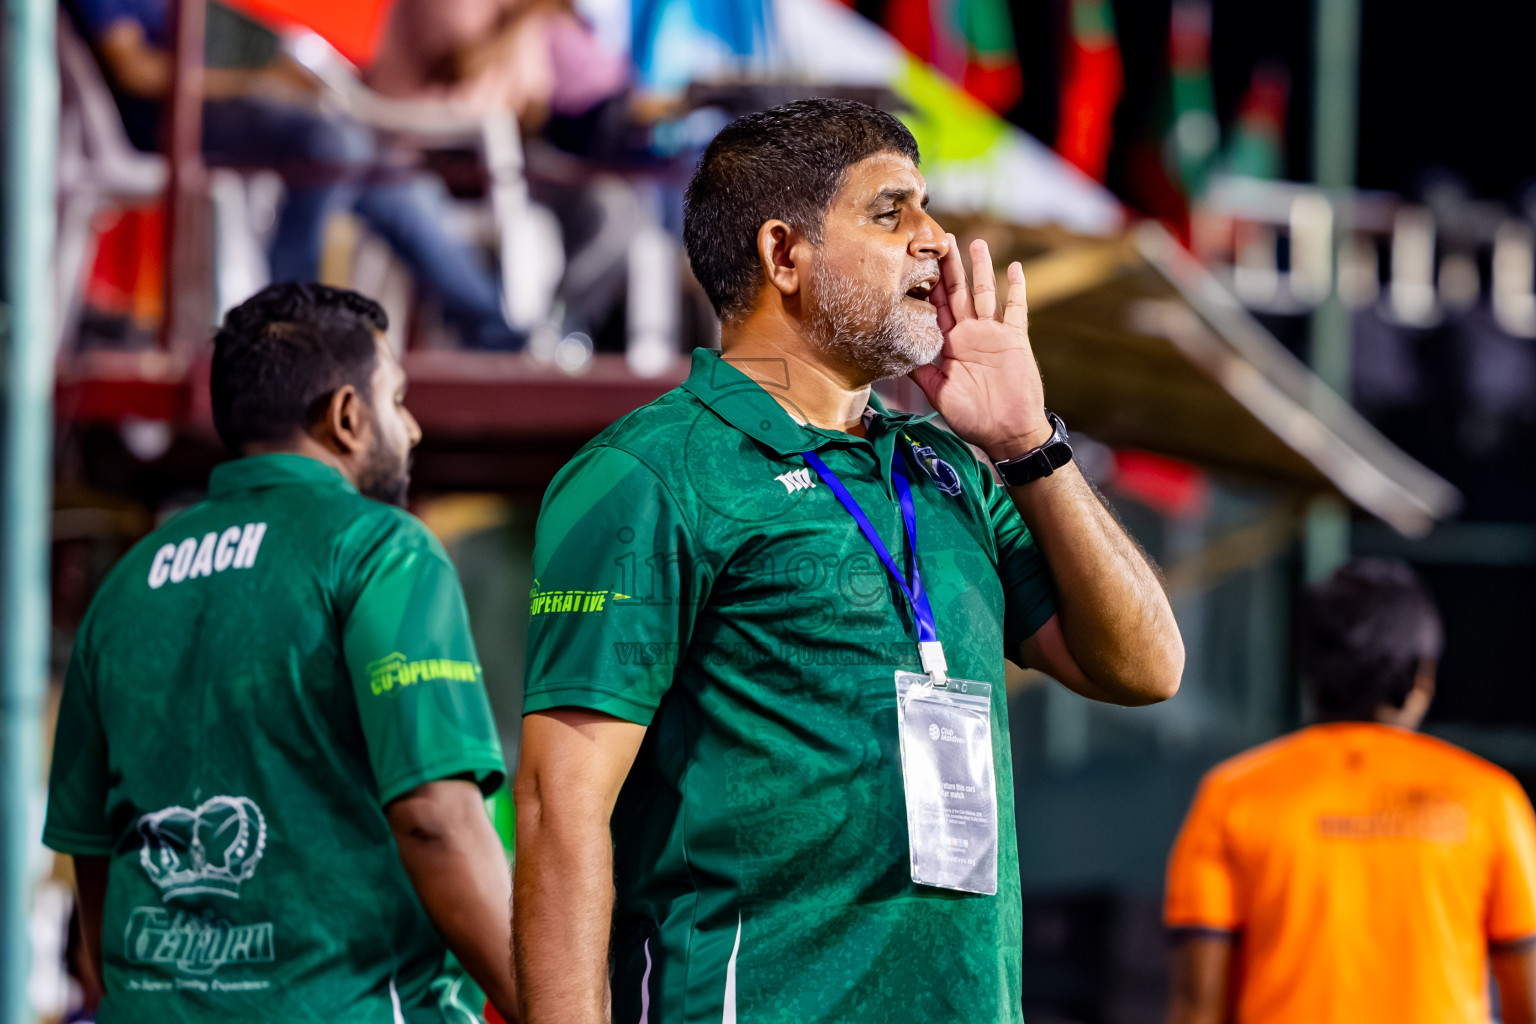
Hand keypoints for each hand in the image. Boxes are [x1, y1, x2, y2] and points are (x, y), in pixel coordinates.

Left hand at [909, 236, 1052, 461]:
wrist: (1006, 432)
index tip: (917, 260)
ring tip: (974, 243)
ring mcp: (993, 333)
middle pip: (958, 292)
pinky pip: (1016, 309)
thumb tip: (892, 354)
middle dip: (949, 266)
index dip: (927, 284)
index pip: (935, 307)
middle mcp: (969, 333)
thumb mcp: (937, 393)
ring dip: (980, 268)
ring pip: (984, 293)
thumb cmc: (971, 418)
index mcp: (948, 344)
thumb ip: (919, 371)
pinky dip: (1016, 289)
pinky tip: (1014, 268)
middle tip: (941, 238)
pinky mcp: (1014, 339)